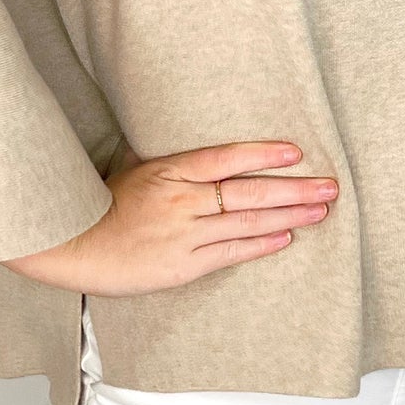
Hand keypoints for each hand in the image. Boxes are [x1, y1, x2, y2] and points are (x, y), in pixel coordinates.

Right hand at [2, 141, 338, 294]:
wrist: (74, 246)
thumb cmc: (101, 203)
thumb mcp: (132, 169)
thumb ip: (166, 159)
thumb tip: (187, 139)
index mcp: (170, 172)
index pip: (226, 159)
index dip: (262, 154)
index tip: (296, 152)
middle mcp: (182, 202)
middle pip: (248, 193)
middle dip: (294, 189)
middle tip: (330, 186)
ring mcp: (183, 235)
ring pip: (247, 223)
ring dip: (288, 216)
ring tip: (320, 211)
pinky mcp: (182, 266)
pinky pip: (230, 252)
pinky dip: (261, 245)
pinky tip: (286, 237)